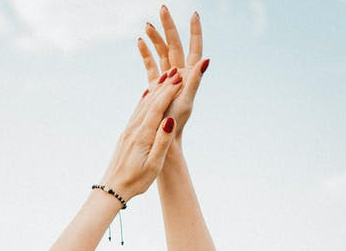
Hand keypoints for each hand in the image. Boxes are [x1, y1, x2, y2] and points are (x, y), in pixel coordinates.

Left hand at [100, 70, 183, 200]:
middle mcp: (134, 129)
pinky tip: (148, 94)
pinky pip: (137, 111)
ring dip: (155, 89)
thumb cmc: (136, 180)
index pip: (157, 107)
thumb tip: (170, 120)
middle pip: (150, 101)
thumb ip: (162, 141)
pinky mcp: (126, 134)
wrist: (113, 188)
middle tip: (176, 71)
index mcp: (142, 136)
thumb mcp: (154, 164)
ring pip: (142, 104)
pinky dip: (145, 99)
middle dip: (164, 85)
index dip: (168, 92)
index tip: (180, 78)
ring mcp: (128, 130)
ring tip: (166, 77)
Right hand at [138, 8, 207, 145]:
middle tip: (163, 9)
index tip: (194, 14)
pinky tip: (139, 42)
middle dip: (169, 27)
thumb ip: (195, 80)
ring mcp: (167, 81)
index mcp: (189, 77)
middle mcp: (179, 76)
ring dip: (156, 39)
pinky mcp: (156, 87)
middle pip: (175, 46)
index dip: (195, 31)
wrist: (162, 142)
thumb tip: (206, 59)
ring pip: (162, 53)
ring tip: (147, 26)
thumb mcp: (186, 102)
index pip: (194, 48)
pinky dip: (146, 54)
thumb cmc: (176, 126)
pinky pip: (151, 66)